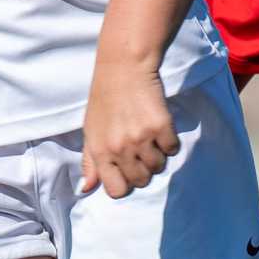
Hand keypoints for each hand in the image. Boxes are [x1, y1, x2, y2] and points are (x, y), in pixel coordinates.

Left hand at [80, 62, 177, 198]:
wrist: (123, 68)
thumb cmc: (105, 100)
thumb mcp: (90, 131)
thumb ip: (89, 162)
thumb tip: (86, 189)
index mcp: (100, 152)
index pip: (117, 191)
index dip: (125, 183)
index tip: (127, 169)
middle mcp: (119, 148)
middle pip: (141, 181)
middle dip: (143, 169)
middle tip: (140, 148)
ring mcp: (141, 138)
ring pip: (159, 166)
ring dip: (157, 155)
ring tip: (149, 136)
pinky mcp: (161, 126)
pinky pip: (172, 149)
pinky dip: (169, 141)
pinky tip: (159, 126)